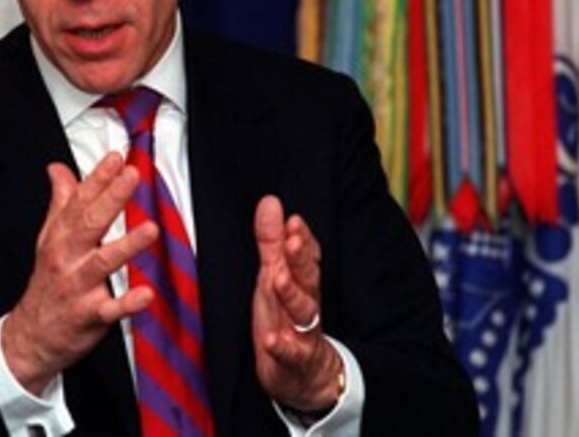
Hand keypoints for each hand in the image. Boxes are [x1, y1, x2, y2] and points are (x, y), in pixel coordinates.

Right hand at [1, 152, 158, 393]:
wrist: (31, 335)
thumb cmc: (48, 280)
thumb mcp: (49, 238)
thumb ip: (60, 202)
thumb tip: (58, 168)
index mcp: (60, 236)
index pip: (79, 201)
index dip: (98, 178)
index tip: (117, 157)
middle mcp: (67, 257)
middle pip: (90, 223)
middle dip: (112, 198)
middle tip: (132, 176)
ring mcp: (78, 286)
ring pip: (103, 262)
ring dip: (127, 246)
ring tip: (150, 229)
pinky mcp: (90, 315)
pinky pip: (111, 309)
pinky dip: (128, 303)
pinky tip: (146, 293)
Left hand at [252, 195, 343, 411]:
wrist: (308, 378)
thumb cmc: (287, 321)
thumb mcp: (275, 277)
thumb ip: (272, 242)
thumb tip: (270, 202)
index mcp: (301, 284)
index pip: (307, 259)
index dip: (301, 240)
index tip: (293, 220)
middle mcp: (305, 306)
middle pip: (308, 280)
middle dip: (301, 259)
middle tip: (292, 238)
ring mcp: (302, 335)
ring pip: (303, 314)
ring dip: (292, 296)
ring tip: (278, 278)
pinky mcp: (294, 362)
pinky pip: (291, 355)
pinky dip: (282, 348)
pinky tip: (271, 340)